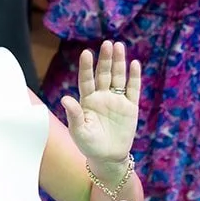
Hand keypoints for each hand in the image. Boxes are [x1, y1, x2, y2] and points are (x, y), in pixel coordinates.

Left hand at [60, 40, 140, 163]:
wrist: (107, 157)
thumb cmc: (89, 144)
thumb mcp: (79, 131)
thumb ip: (74, 115)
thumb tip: (65, 98)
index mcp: (87, 101)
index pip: (86, 80)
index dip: (86, 67)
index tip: (86, 53)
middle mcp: (101, 97)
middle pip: (103, 74)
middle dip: (105, 59)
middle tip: (107, 43)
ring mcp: (116, 100)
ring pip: (118, 77)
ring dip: (119, 63)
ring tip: (119, 46)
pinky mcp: (130, 107)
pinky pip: (133, 89)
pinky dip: (134, 77)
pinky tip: (134, 64)